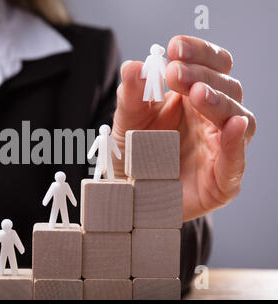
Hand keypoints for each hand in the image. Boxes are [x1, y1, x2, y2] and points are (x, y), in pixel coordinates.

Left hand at [112, 35, 255, 221]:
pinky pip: (235, 160)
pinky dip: (235, 142)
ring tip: (197, 93)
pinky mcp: (222, 179)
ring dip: (219, 101)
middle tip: (175, 73)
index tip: (175, 47)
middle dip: (202, 76)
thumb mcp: (127, 120)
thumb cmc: (134, 153)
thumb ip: (131, 95)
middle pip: (227, 87)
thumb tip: (134, 66)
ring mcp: (220, 147)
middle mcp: (212, 119)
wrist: (130, 194)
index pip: (211, 66)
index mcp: (193, 98)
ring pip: (237, 118)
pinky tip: (232, 125)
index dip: (199, 53)